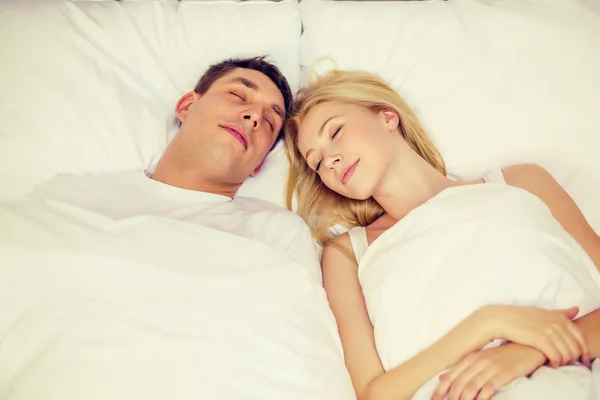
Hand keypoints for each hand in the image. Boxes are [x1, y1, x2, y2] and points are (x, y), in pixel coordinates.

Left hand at [431, 343, 545, 399]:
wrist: (528, 346)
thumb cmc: (504, 356)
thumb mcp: (481, 359)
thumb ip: (463, 369)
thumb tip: (441, 378)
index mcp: (470, 358)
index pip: (449, 376)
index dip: (439, 390)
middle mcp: (478, 361)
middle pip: (458, 383)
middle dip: (451, 399)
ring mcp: (492, 367)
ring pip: (471, 387)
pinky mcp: (505, 373)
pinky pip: (489, 387)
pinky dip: (482, 398)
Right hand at [479, 305, 590, 367]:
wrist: (499, 318)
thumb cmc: (520, 317)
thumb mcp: (542, 312)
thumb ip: (560, 313)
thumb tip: (576, 309)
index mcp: (559, 317)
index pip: (581, 337)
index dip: (583, 350)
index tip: (579, 358)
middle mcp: (557, 323)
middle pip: (576, 347)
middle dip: (574, 358)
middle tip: (566, 363)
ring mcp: (549, 331)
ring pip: (568, 354)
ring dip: (565, 362)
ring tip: (557, 364)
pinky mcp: (541, 340)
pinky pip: (556, 356)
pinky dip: (556, 363)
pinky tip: (550, 364)